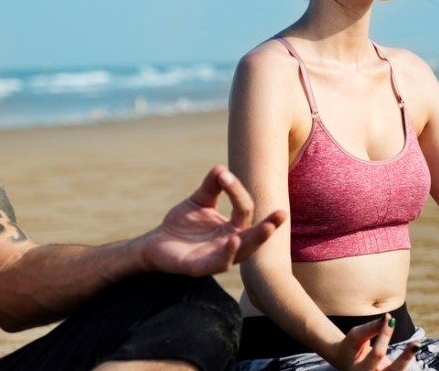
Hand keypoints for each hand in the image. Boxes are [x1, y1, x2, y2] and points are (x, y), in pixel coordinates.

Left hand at [138, 166, 286, 275]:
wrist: (156, 243)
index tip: (223, 176)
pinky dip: (228, 254)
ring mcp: (217, 258)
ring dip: (255, 240)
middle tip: (282, 213)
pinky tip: (232, 240)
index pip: (244, 210)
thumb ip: (211, 186)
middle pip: (254, 236)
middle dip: (269, 226)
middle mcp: (230, 245)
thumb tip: (222, 169)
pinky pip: (220, 263)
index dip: (237, 191)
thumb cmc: (182, 224)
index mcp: (232, 228)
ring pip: (243, 252)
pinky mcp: (200, 268)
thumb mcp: (199, 200)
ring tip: (267, 228)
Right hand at [334, 314, 418, 370]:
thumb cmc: (350, 347)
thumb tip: (388, 319)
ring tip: (415, 345)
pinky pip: (399, 369)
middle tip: (416, 344)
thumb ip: (370, 329)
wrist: (344, 360)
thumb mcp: (355, 336)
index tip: (390, 319)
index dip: (385, 336)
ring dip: (407, 360)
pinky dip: (405, 360)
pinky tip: (411, 349)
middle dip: (405, 358)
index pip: (377, 354)